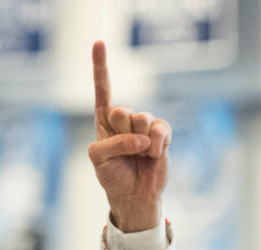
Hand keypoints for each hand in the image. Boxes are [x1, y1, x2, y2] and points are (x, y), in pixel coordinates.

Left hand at [87, 41, 170, 232]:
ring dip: (139, 140)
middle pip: (122, 110)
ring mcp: (144, 127)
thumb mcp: (99, 160)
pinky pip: (160, 129)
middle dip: (121, 131)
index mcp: (105, 123)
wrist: (134, 196)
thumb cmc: (112, 177)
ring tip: (139, 154)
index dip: (100, 67)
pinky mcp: (162, 135)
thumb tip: (140, 136)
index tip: (99, 42)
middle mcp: (124, 121)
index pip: (103, 90)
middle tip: (125, 148)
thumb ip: (112, 143)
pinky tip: (152, 155)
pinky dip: (156, 144)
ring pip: (142, 119)